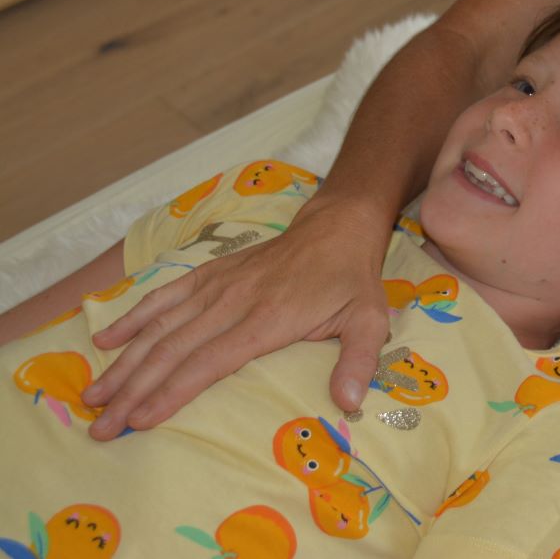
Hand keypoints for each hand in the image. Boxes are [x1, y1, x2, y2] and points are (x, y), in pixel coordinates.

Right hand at [80, 211, 390, 440]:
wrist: (336, 228)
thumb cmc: (351, 281)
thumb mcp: (369, 320)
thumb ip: (359, 361)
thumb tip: (349, 402)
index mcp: (268, 319)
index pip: (211, 361)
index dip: (173, 392)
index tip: (140, 421)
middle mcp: (234, 302)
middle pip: (174, 350)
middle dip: (135, 390)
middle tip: (100, 428)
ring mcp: (218, 285)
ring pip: (161, 326)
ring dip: (125, 362)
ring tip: (92, 396)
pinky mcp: (211, 273)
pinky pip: (165, 296)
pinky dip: (133, 317)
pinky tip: (105, 341)